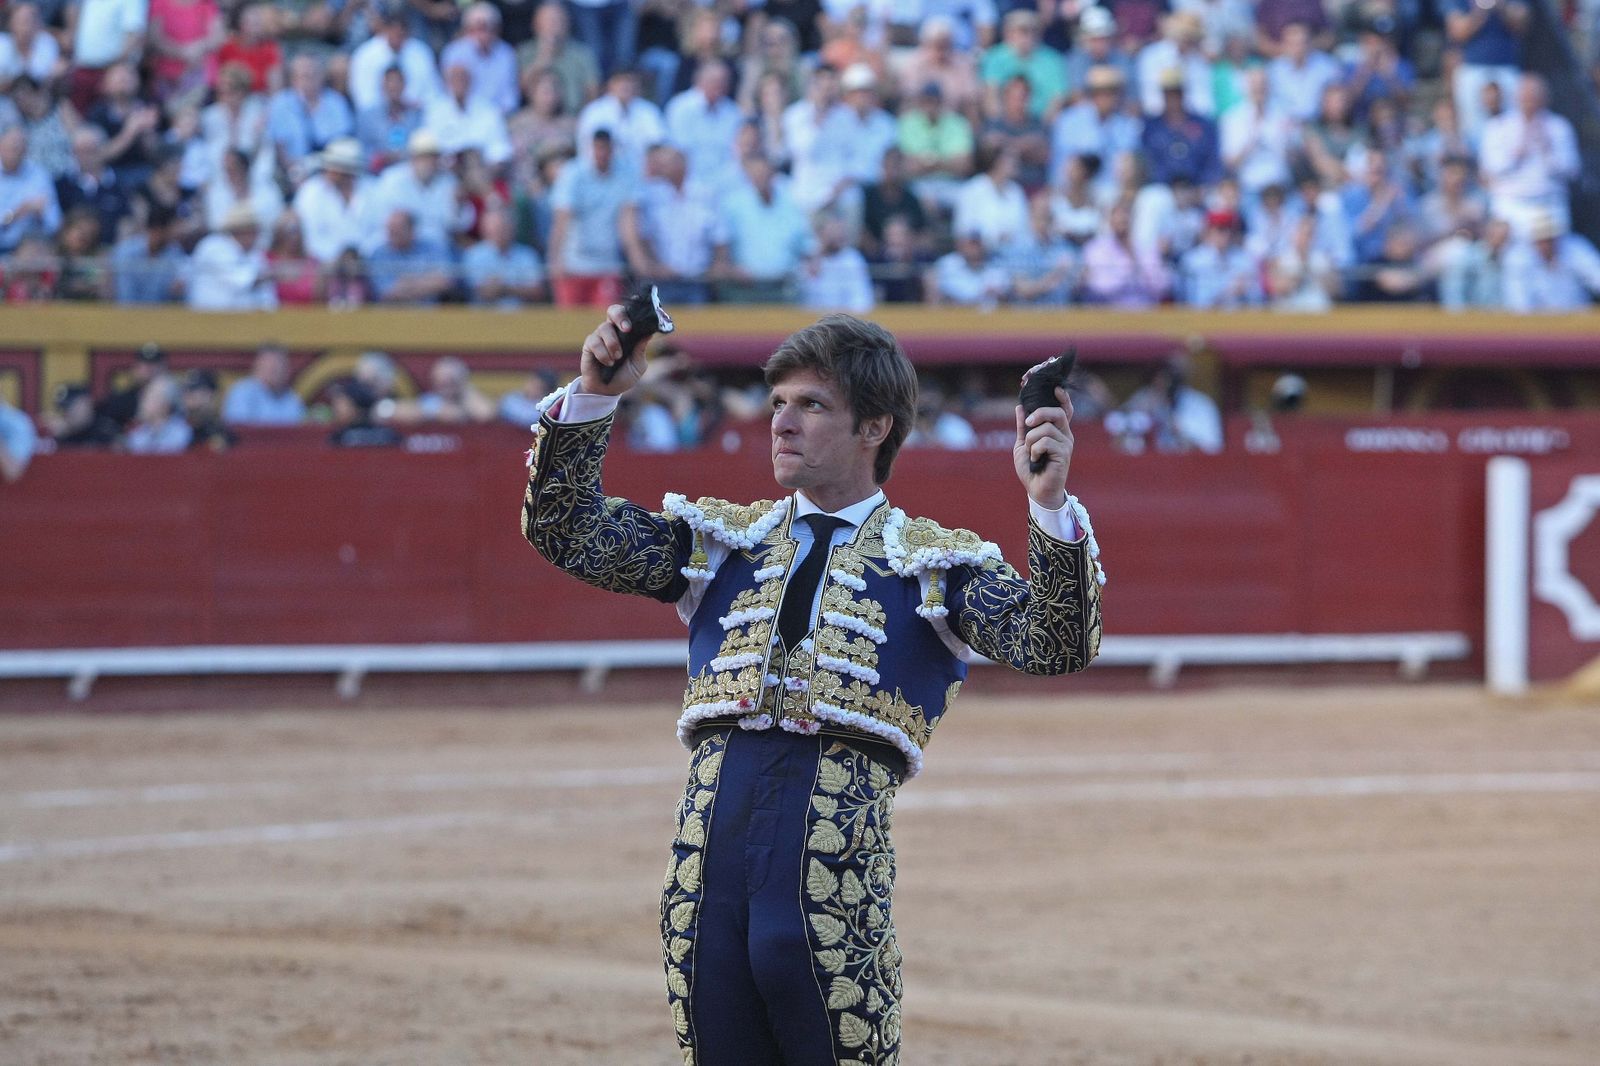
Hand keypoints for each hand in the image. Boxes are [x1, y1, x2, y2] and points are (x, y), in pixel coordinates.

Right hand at [578, 303, 645, 396]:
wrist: (608, 391)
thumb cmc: (625, 375)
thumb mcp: (638, 364)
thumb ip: (641, 349)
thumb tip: (649, 333)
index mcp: (626, 332)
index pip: (627, 313)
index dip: (631, 313)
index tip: (635, 323)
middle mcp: (613, 330)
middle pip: (613, 310)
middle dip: (620, 317)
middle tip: (626, 329)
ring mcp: (600, 336)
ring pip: (604, 328)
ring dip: (613, 344)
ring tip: (617, 358)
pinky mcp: (589, 345)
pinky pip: (595, 342)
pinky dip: (603, 354)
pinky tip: (608, 363)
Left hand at [1013, 386, 1073, 508]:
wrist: (1036, 490)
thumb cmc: (1032, 468)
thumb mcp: (1023, 444)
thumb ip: (1023, 427)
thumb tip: (1019, 407)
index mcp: (1057, 431)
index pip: (1065, 410)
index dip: (1063, 398)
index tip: (1056, 388)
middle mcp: (1065, 435)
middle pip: (1056, 413)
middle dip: (1039, 413)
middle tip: (1028, 422)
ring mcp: (1066, 445)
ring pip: (1045, 429)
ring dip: (1031, 440)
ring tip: (1031, 452)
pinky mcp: (1064, 455)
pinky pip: (1045, 442)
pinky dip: (1034, 450)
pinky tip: (1035, 459)